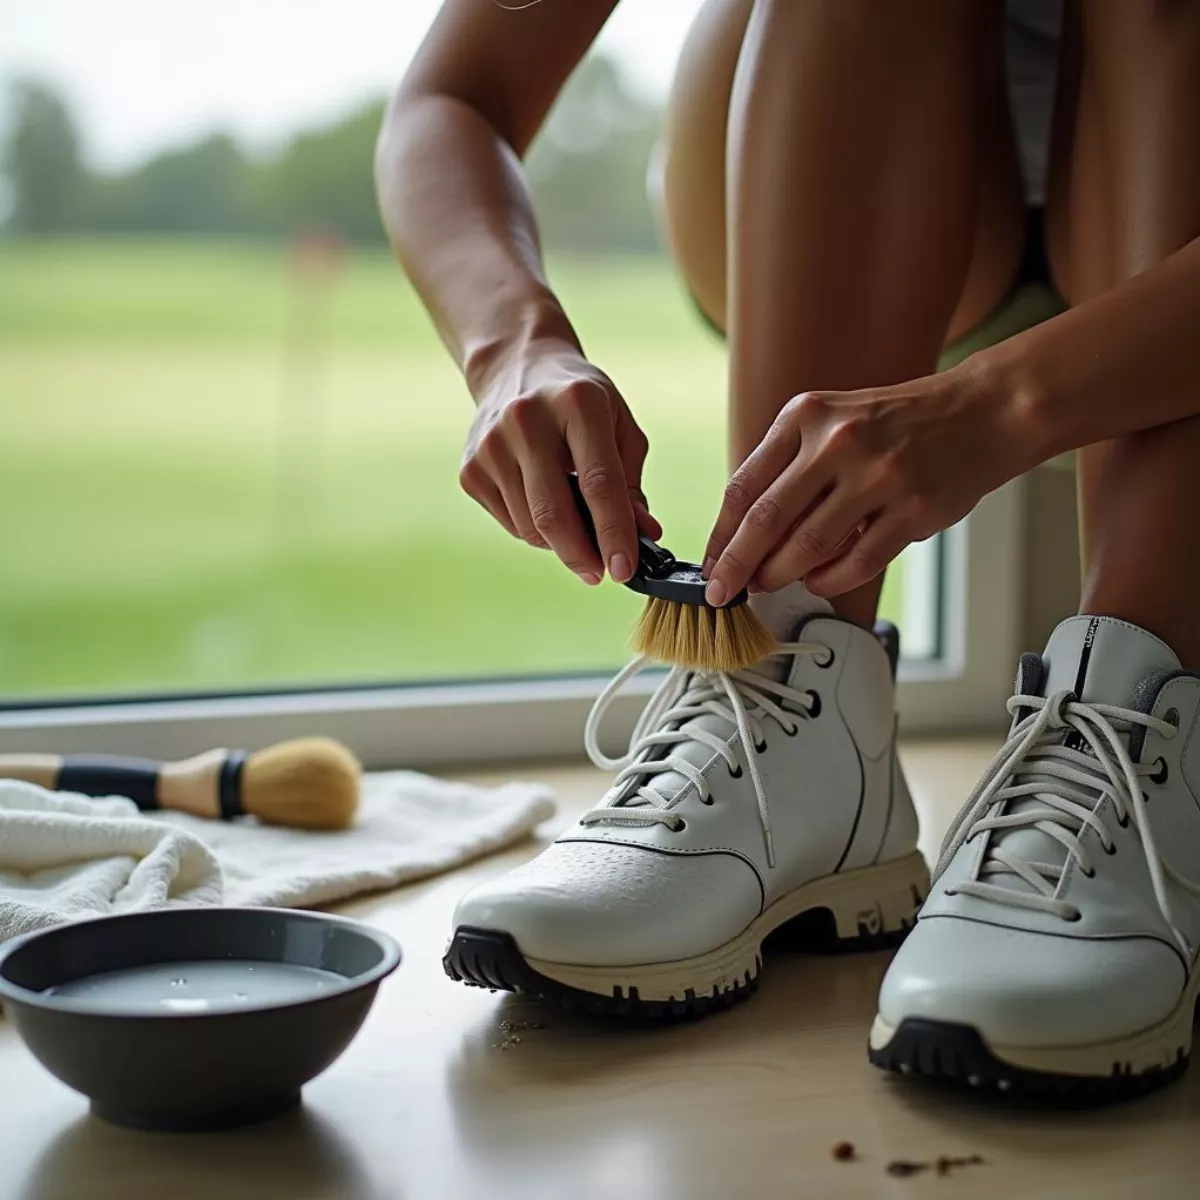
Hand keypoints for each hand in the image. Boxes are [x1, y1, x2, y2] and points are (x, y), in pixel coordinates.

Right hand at [459, 342, 659, 583]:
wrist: (517, 367)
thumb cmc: (580, 402)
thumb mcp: (618, 427)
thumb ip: (631, 484)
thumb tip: (644, 536)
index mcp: (578, 403)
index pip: (598, 483)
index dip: (614, 533)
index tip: (625, 570)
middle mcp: (527, 419)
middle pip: (555, 513)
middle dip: (582, 554)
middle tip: (600, 573)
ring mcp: (491, 445)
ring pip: (530, 527)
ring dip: (560, 543)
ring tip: (575, 524)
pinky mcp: (469, 468)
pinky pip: (510, 523)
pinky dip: (533, 529)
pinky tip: (543, 502)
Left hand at [702, 365, 1026, 602]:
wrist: (981, 412)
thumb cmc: (898, 423)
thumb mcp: (831, 420)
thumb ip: (788, 466)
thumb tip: (741, 533)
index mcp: (806, 416)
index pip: (744, 485)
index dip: (720, 534)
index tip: (709, 564)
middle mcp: (838, 442)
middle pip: (766, 520)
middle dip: (737, 565)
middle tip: (722, 591)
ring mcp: (879, 476)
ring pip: (808, 546)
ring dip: (779, 575)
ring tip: (766, 586)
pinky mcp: (913, 510)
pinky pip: (856, 562)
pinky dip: (828, 581)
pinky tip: (816, 582)